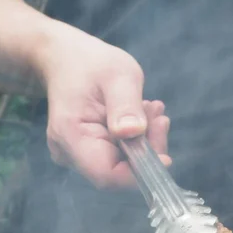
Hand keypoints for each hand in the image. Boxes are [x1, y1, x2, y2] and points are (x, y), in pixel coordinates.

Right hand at [34, 22, 170, 188]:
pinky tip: (144, 113)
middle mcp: (69, 152)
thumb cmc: (90, 62)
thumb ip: (125, 104)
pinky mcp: (90, 151)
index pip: (107, 175)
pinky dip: (138, 137)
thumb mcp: (117, 75)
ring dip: (146, 140)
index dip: (138, 173)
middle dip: (147, 149)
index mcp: (70, 135)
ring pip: (123, 164)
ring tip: (152, 108)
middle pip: (118, 172)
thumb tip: (134, 133)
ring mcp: (78, 154)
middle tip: (159, 116)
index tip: (165, 157)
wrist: (67, 58)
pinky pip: (121, 155)